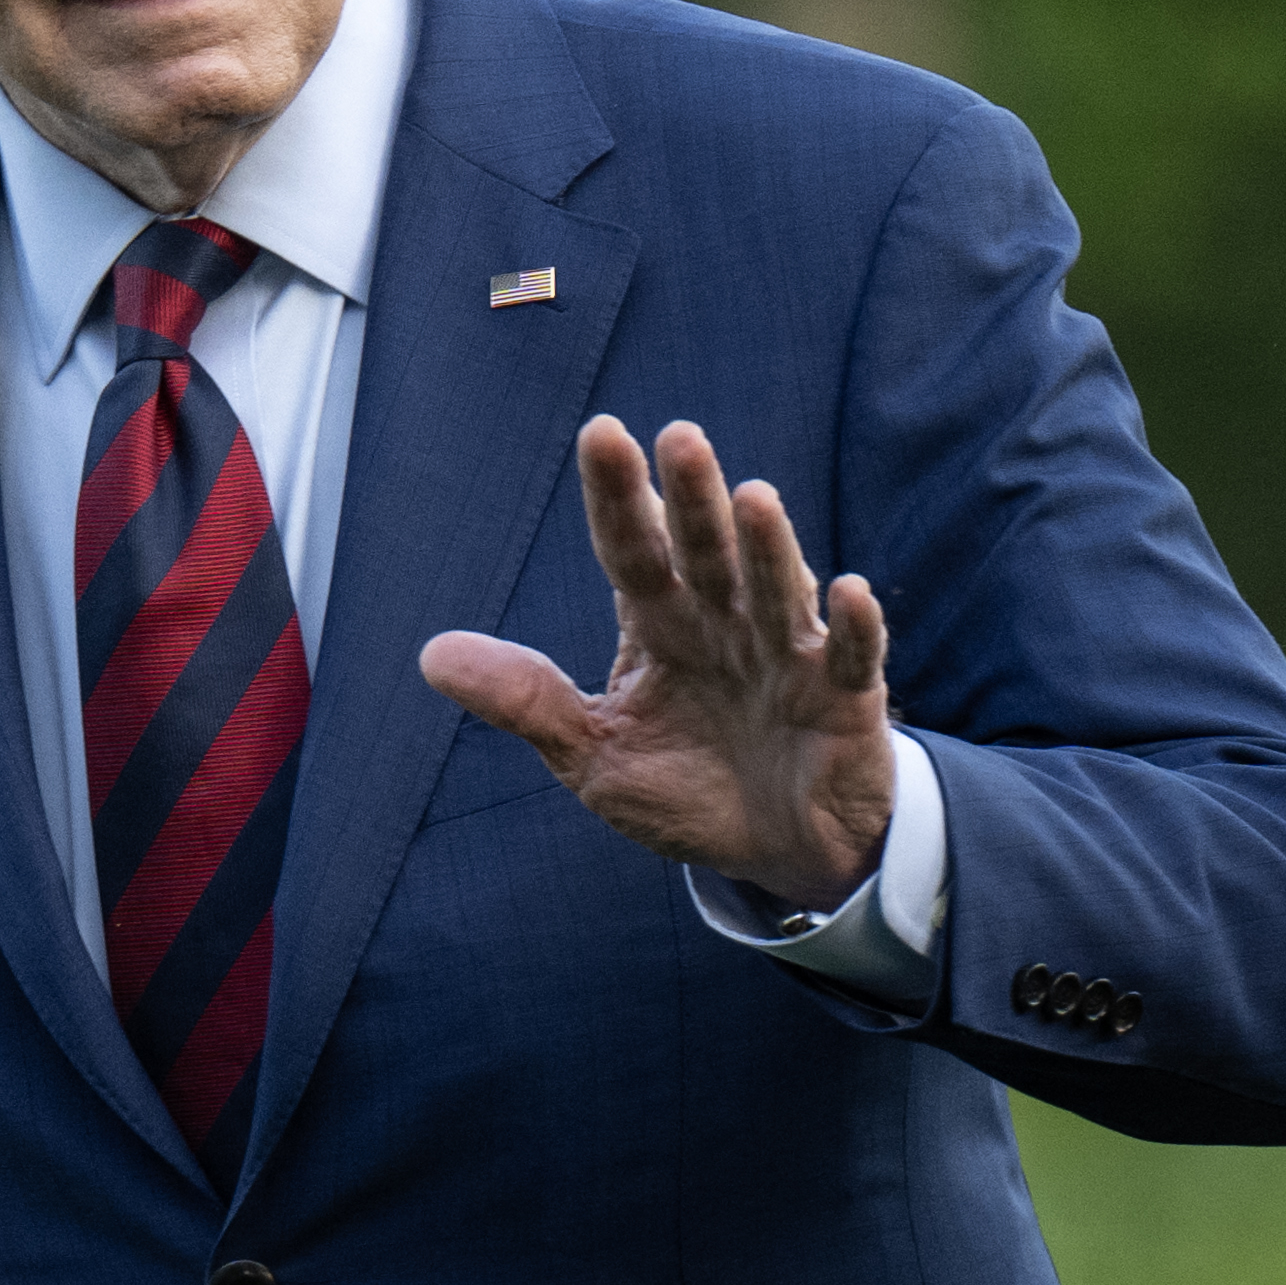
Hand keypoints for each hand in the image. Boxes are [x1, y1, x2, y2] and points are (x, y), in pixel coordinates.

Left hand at [417, 416, 895, 910]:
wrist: (780, 851)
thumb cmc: (690, 789)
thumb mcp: (592, 756)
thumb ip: (526, 702)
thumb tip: (429, 656)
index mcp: (660, 626)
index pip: (631, 551)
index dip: (617, 497)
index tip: (601, 434)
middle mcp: (724, 624)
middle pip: (704, 553)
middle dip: (692, 499)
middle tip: (680, 437)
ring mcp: (788, 657)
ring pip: (776, 589)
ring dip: (768, 545)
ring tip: (752, 497)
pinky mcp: (848, 702)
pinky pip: (856, 659)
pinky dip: (856, 628)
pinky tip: (848, 591)